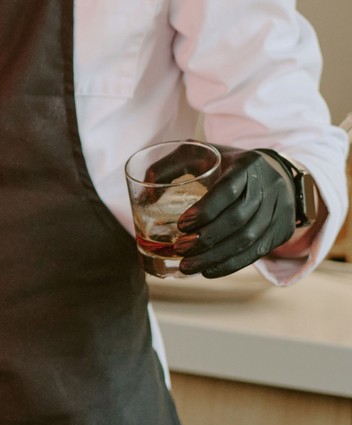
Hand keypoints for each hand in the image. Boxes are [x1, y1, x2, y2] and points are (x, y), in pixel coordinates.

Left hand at [178, 149, 297, 277]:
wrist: (274, 171)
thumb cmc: (224, 163)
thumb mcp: (197, 153)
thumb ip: (167, 167)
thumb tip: (142, 197)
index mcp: (247, 164)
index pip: (229, 190)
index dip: (206, 210)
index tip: (181, 225)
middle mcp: (270, 187)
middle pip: (239, 219)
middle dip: (207, 238)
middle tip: (179, 248)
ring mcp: (280, 210)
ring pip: (249, 239)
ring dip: (216, 256)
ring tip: (187, 266)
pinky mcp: (282, 230)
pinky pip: (258, 252)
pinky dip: (231, 264)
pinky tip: (209, 271)